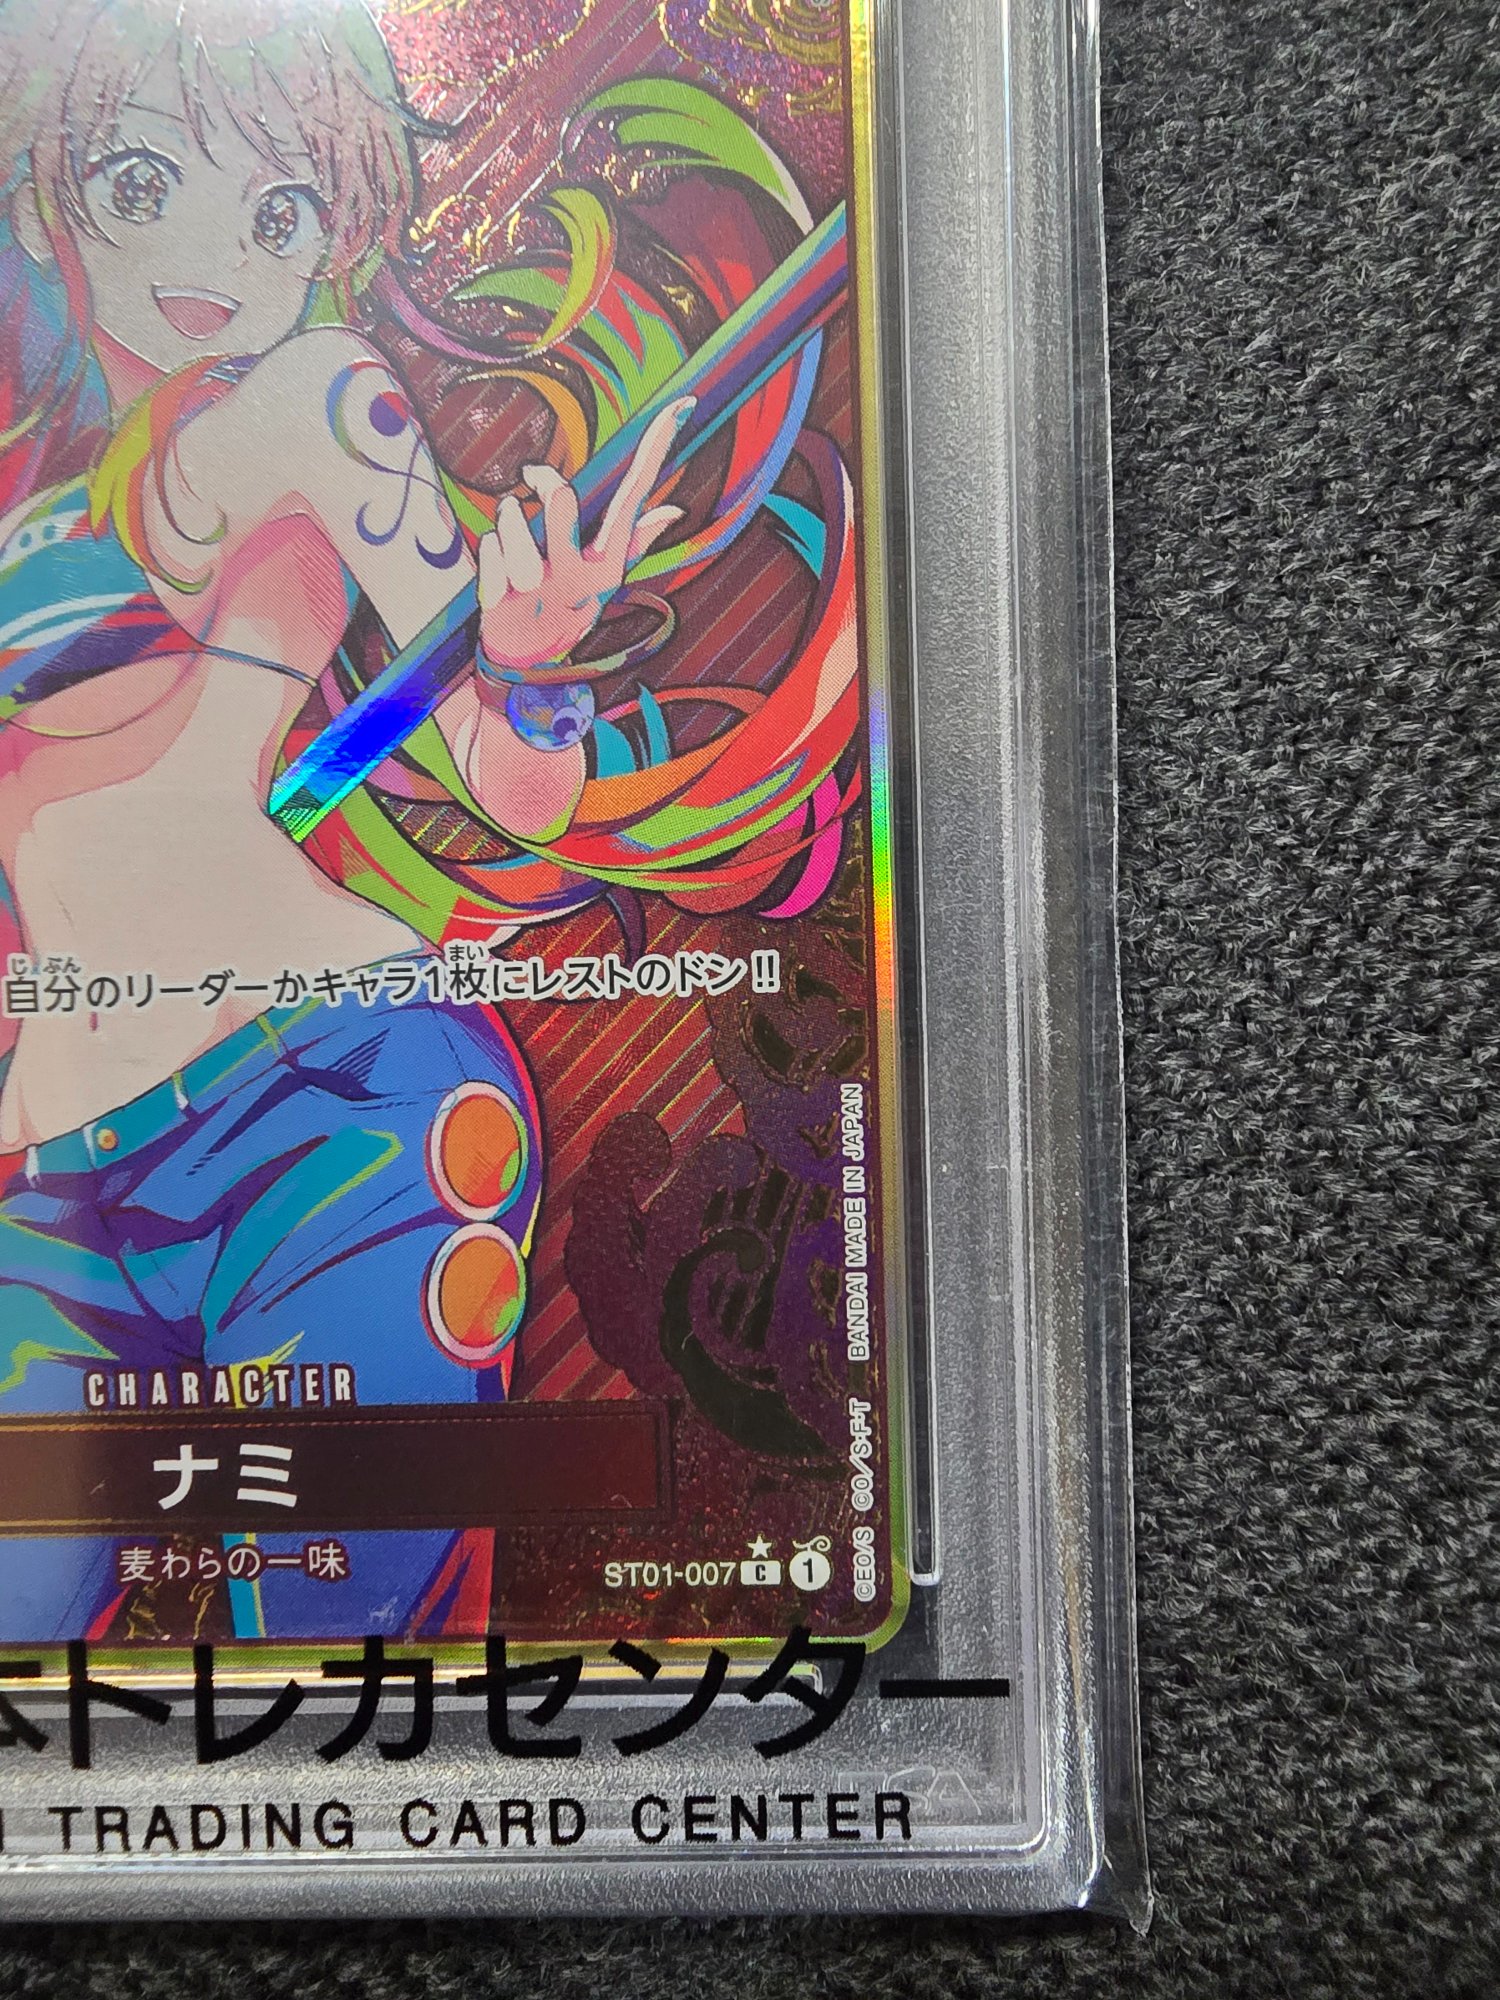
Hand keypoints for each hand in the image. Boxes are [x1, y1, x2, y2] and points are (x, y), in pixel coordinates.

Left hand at [476, 396, 689, 680]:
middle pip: (561, 498)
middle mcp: (579, 577)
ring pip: (512, 516)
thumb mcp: (603, 582)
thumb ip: (634, 542)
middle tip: (532, 476)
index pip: (635, 499)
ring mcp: (538, 590)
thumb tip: (674, 508)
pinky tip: (499, 577)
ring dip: (507, 517)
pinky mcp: (501, 600)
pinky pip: (488, 546)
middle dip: (542, 478)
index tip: (678, 406)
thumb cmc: (567, 612)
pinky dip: (490, 552)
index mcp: (608, 567)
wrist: (525, 674)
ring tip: (512, 539)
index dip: (655, 452)